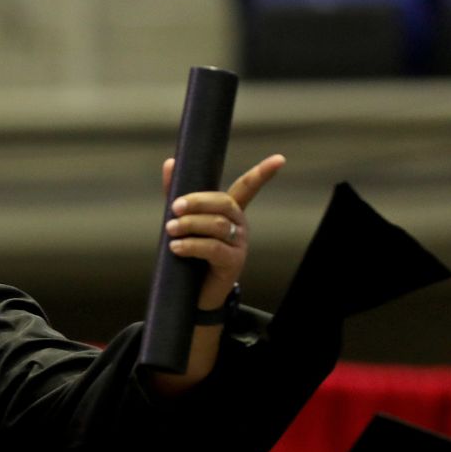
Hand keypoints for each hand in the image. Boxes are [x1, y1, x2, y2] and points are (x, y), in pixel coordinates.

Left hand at [161, 154, 285, 309]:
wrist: (194, 292)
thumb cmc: (191, 253)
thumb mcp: (184, 221)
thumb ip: (177, 194)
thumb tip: (170, 162)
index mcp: (230, 211)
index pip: (248, 187)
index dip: (262, 173)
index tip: (280, 159)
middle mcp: (239, 224)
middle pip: (223, 203)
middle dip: (197, 202)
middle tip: (174, 207)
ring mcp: (239, 243)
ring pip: (216, 225)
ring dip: (190, 224)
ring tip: (171, 230)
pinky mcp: (233, 262)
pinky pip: (213, 248)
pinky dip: (192, 245)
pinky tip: (176, 247)